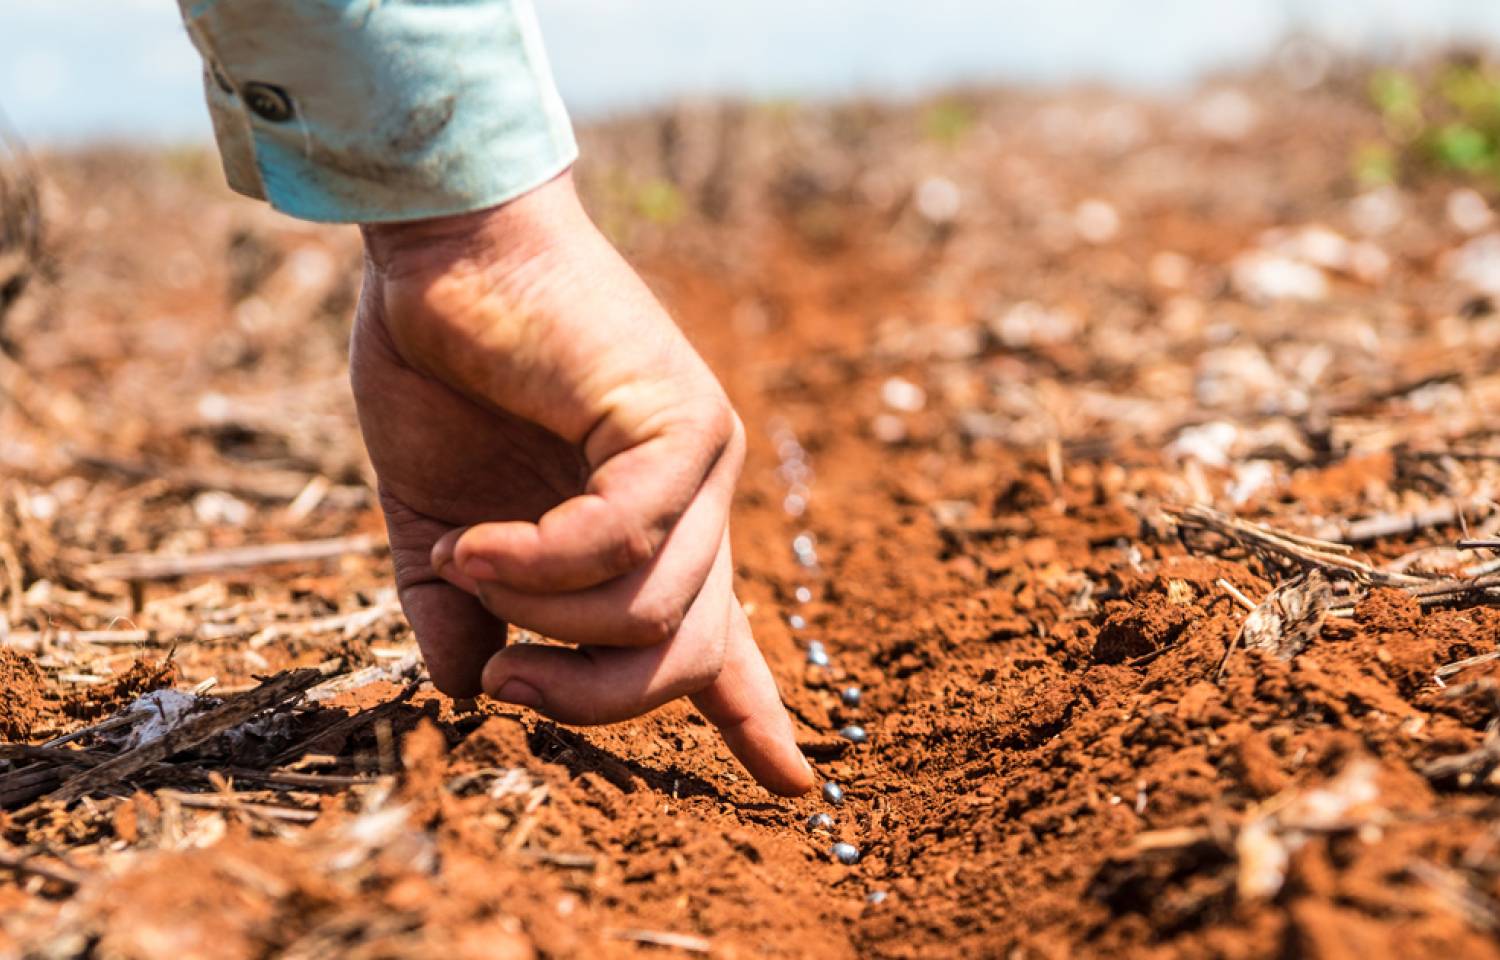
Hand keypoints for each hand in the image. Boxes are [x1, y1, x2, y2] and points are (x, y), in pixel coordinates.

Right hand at [349, 171, 812, 795]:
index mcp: (648, 538)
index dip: (754, 722)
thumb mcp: (438, 524)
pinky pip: (626, 537)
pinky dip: (538, 560)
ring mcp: (701, 465)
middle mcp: (693, 509)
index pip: (720, 645)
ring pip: (654, 610)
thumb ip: (462, 613)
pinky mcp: (685, 420)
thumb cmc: (443, 374)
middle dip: (590, 702)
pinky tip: (473, 540)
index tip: (794, 787)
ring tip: (466, 563)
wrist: (443, 254)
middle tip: (508, 686)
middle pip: (683, 658)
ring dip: (544, 615)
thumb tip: (470, 692)